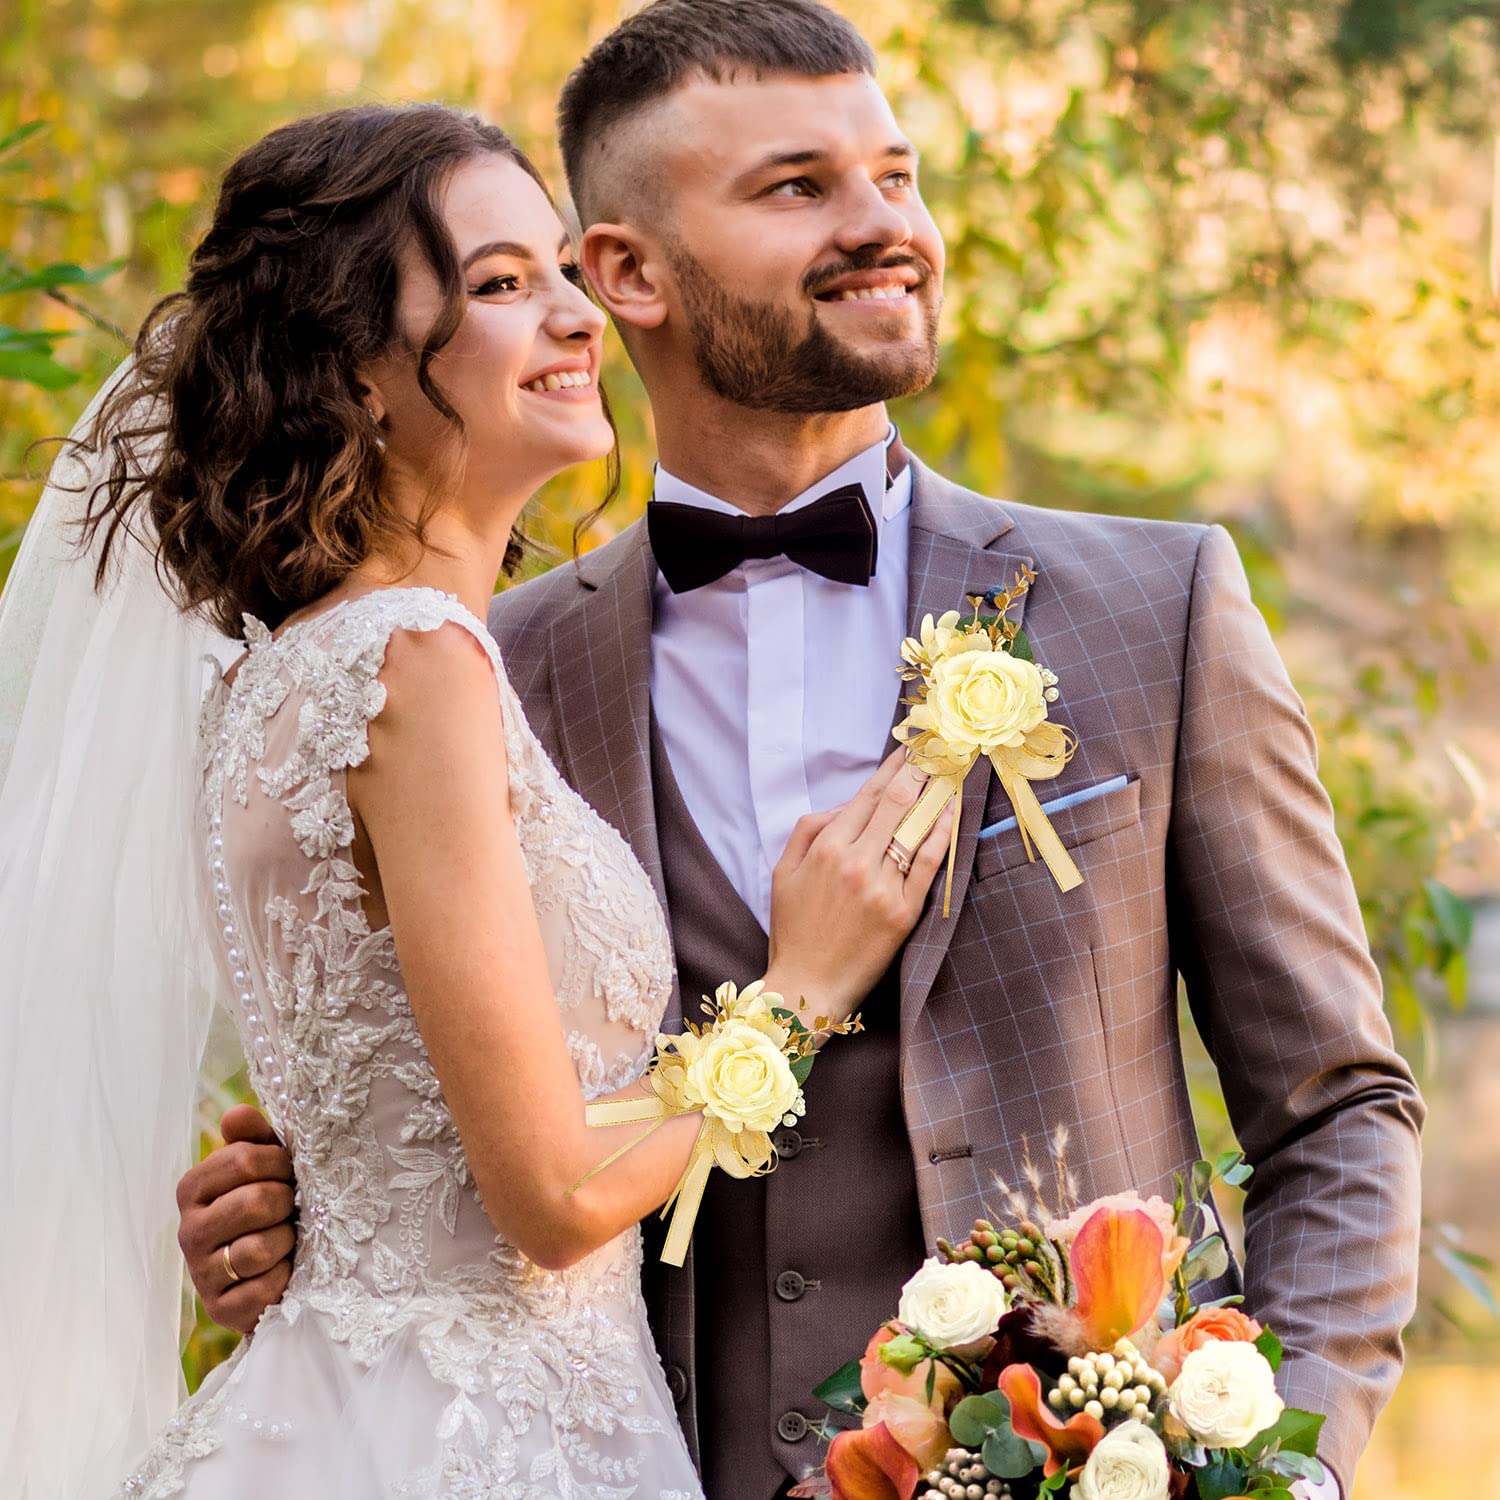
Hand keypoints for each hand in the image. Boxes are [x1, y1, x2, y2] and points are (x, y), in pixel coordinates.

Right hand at [176, 1104, 295, 1334]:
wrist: (274, 1271)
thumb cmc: (270, 1207)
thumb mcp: (265, 1167)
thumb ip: (253, 1138)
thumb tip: (237, 1113)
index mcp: (193, 1189)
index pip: (243, 1159)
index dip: (279, 1162)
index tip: (288, 1171)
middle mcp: (189, 1231)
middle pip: (255, 1201)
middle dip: (286, 1202)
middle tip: (290, 1207)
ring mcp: (201, 1274)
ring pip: (258, 1248)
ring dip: (286, 1241)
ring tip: (286, 1238)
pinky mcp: (220, 1310)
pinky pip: (264, 1288)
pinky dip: (284, 1277)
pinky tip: (282, 1271)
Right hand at [764, 749, 952, 1024]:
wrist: (806, 987)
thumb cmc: (794, 930)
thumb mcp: (782, 872)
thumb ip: (808, 830)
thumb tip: (845, 805)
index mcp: (825, 848)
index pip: (867, 796)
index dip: (892, 768)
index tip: (909, 750)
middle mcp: (854, 861)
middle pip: (895, 803)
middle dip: (919, 771)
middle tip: (938, 750)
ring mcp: (881, 886)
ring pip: (914, 827)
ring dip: (935, 795)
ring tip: (951, 772)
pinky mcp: (902, 912)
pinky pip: (929, 864)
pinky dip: (943, 834)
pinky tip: (953, 813)